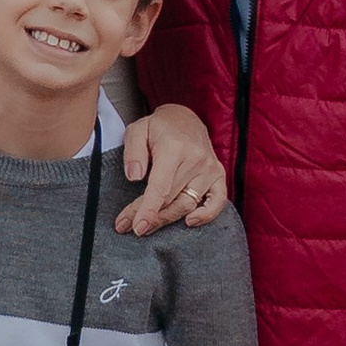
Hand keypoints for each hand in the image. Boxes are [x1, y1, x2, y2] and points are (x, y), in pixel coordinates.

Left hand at [115, 105, 227, 236]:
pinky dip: (206, 216)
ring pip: (188, 204)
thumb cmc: (158, 127)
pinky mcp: (218, 175)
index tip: (137, 226)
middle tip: (128, 227)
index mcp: (175, 148)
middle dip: (149, 216)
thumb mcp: (138, 130)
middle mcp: (196, 159)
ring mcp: (209, 168)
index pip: (161, 187)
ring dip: (167, 220)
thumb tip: (135, 176)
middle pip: (171, 199)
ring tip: (147, 226)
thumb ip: (133, 152)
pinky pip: (217, 202)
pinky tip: (189, 222)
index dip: (148, 209)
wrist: (184, 118)